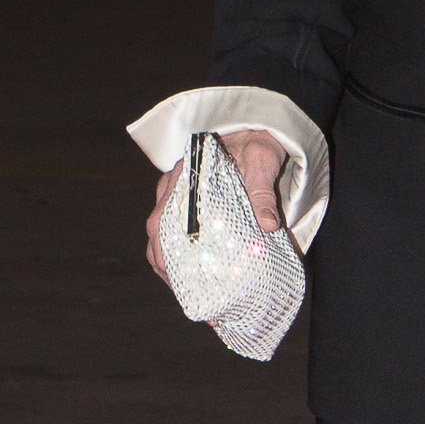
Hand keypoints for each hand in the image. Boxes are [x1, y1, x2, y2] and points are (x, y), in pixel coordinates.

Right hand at [145, 129, 285, 281]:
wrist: (253, 130)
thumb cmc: (255, 144)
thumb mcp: (262, 162)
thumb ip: (262, 191)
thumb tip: (268, 224)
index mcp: (184, 179)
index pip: (160, 221)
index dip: (162, 252)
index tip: (173, 276)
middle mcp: (174, 189)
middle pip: (156, 234)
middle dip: (166, 266)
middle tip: (188, 294)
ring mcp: (178, 197)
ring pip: (161, 236)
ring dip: (171, 263)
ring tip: (191, 291)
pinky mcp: (190, 203)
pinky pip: (175, 231)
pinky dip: (180, 254)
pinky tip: (195, 273)